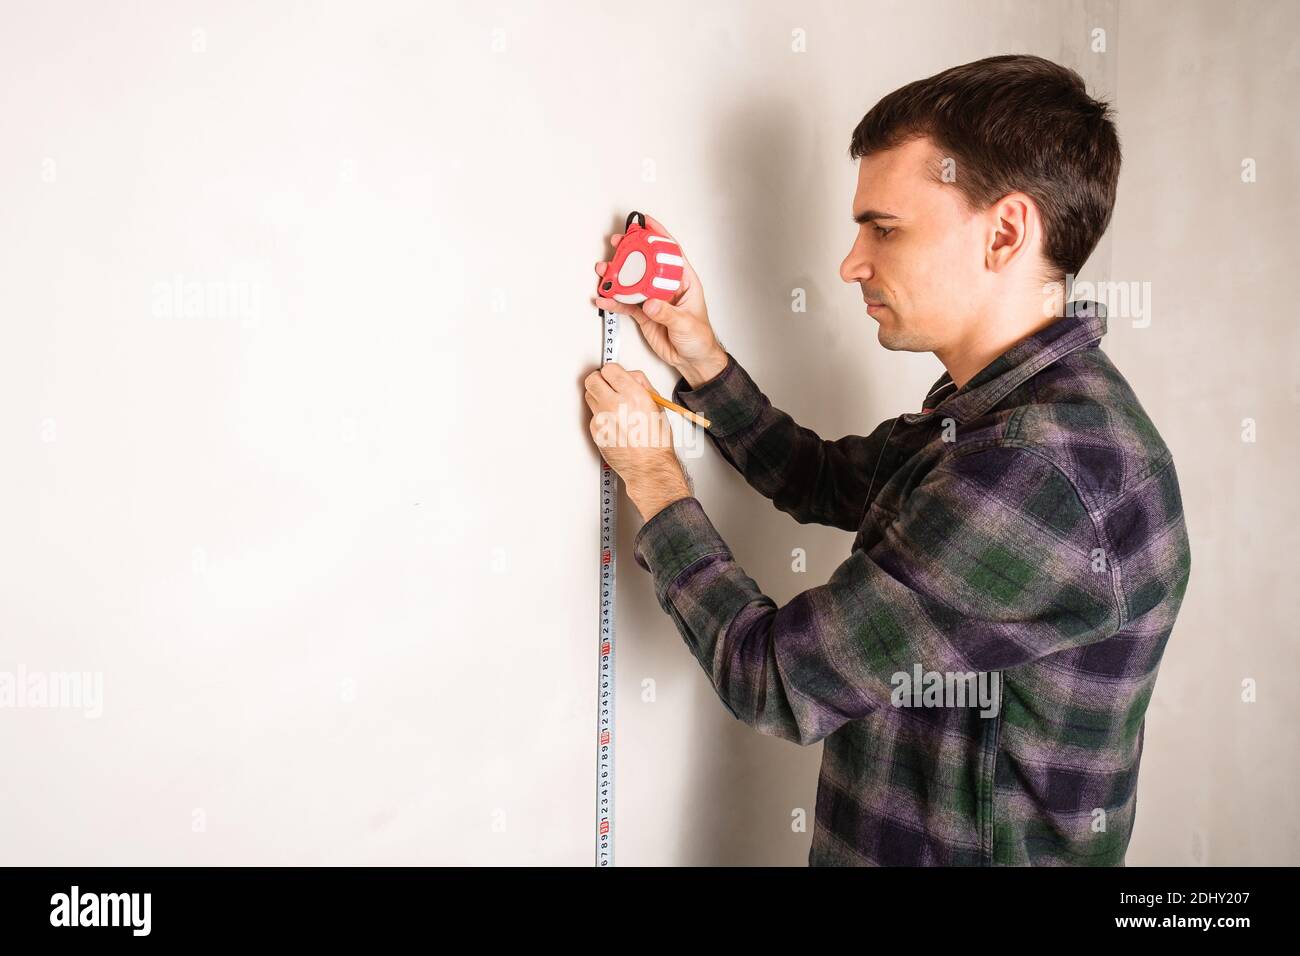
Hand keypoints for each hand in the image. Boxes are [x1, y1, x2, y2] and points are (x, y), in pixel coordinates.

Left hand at [583, 362, 690, 520]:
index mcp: (633, 395)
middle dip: (600, 380)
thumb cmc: (656, 441)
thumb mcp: (657, 405)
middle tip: (607, 385)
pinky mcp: (595, 430)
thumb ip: (642, 385)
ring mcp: (602, 419)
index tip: (614, 375)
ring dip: (598, 396)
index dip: (612, 371)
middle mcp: (615, 405)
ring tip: (613, 405)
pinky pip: (592, 415)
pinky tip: (614, 423)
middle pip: (592, 380)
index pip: (609, 369)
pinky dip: (600, 415)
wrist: (648, 467)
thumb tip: (630, 375)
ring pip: (589, 396)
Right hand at [593, 214, 727, 388]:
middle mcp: (667, 287)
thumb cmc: (699, 338)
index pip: (671, 253)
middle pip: (646, 263)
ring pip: (632, 281)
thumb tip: (650, 303)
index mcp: (684, 281)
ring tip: (603, 270)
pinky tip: (603, 299)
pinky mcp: (643, 314)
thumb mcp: (687, 323)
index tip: (645, 222)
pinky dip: (613, 301)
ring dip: (616, 275)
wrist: (693, 361)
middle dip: (630, 251)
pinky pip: (625, 304)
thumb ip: (668, 313)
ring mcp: (653, 299)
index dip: (659, 235)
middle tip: (617, 243)